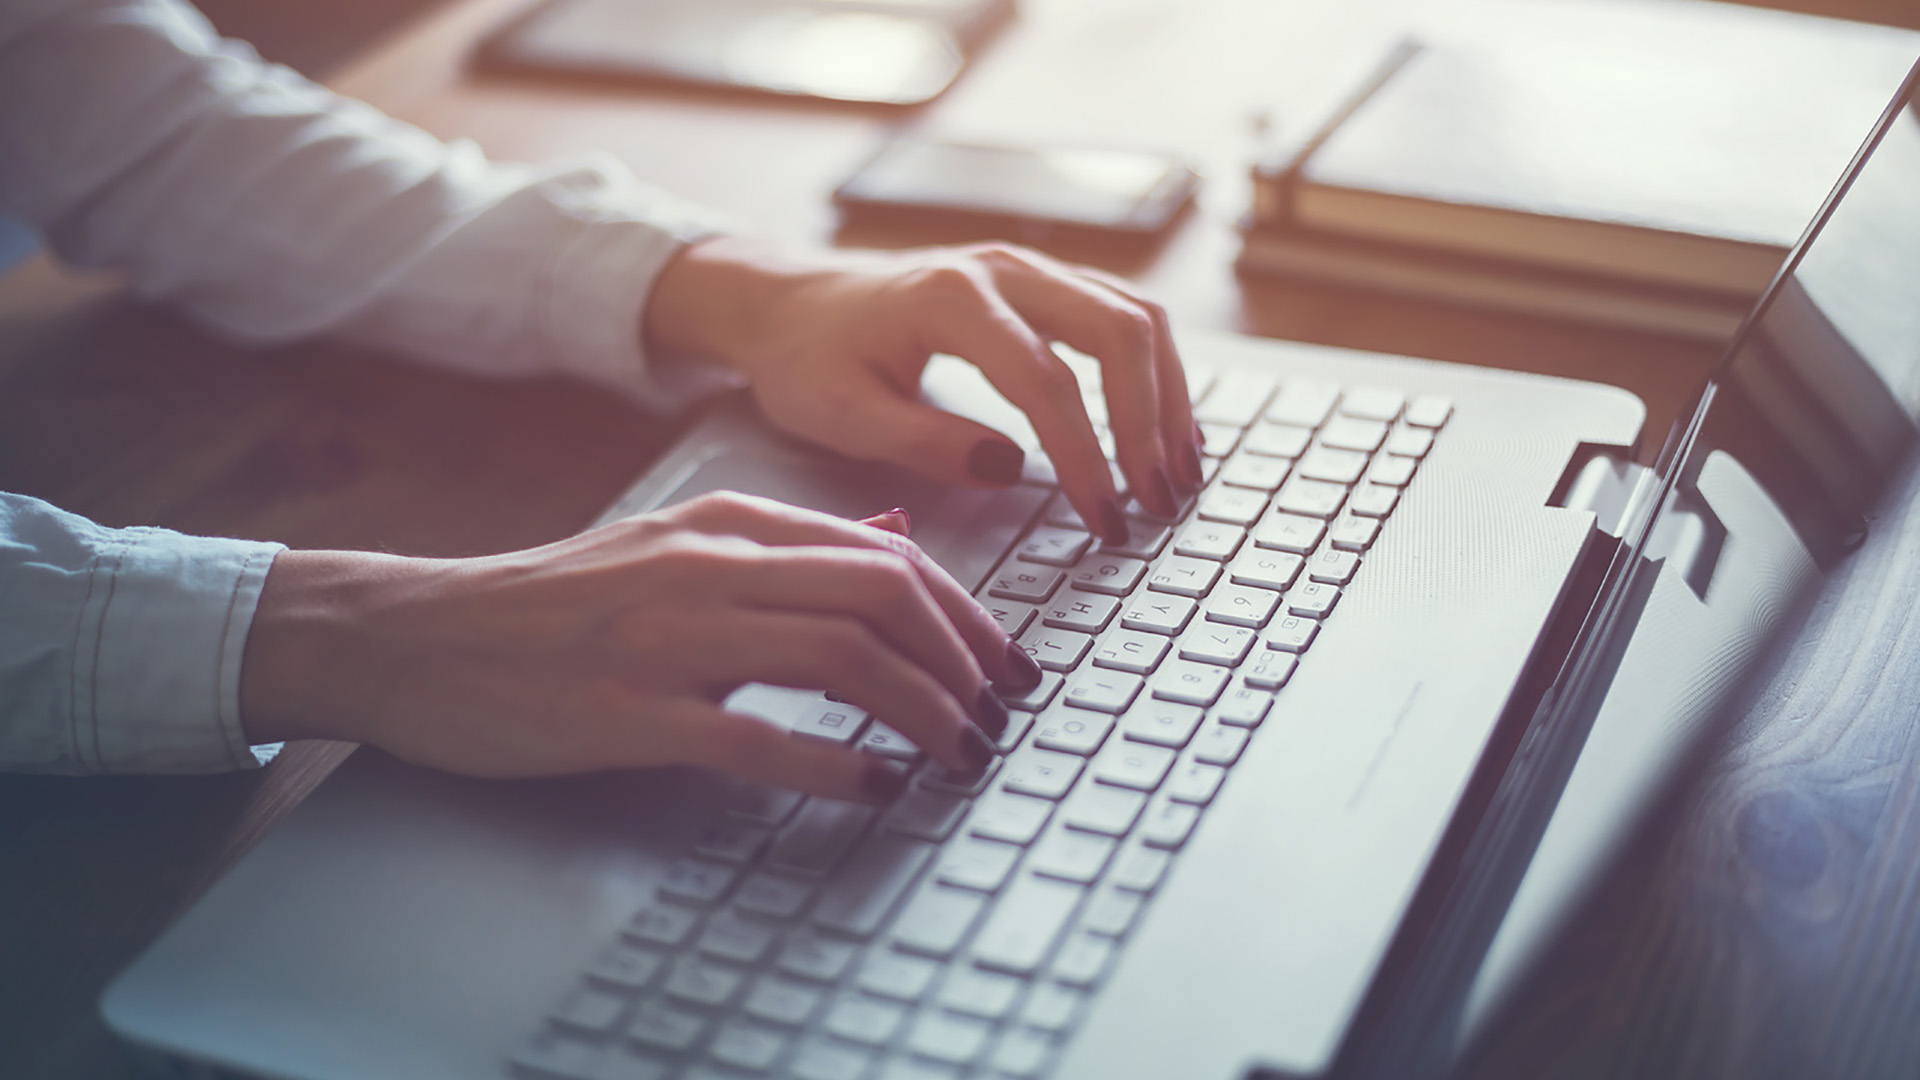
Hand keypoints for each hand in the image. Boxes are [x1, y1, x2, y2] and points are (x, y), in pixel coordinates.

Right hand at [238, 493, 1045, 800]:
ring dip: (923, 711)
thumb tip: (890, 545)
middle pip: (883, 598)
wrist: (421, 633)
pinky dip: (835, 763)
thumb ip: (783, 546)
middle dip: (964, 660)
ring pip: (841, 657)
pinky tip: (876, 785)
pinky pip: (758, 736)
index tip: (1003, 666)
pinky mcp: (629, 712)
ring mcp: (670, 639)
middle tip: (999, 716)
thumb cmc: (554, 601)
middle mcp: (711, 568)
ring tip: (959, 754)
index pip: (888, 556)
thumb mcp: (673, 545)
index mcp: (728, 525)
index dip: (965, 616)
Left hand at [644, 238, 1204, 544]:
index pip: (1046, 380)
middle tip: (1157, 500)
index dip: (1085, 455)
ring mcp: (1029, 268)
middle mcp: (1002, 268)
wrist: (789, 301)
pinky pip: (1123, 315)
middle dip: (1149, 422)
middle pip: (1117, 331)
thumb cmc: (809, 358)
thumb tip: (1010, 468)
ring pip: (1135, 316)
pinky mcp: (1042, 284)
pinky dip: (1156, 372)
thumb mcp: (841, 414)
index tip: (1104, 517)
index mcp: (949, 299)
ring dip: (1168, 394)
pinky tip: (1165, 429)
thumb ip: (923, 442)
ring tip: (1179, 473)